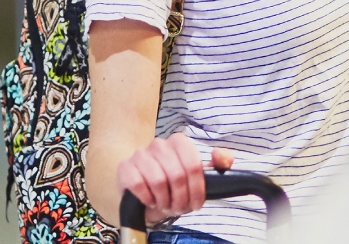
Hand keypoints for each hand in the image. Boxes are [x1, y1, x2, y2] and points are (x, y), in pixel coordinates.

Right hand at [117, 133, 235, 225]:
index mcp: (179, 142)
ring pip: (158, 181)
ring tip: (165, 204)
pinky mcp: (125, 167)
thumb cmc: (173, 185)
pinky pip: (138, 184)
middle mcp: (159, 144)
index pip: (194, 165)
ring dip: (164, 200)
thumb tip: (223, 157)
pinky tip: (150, 201)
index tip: (196, 204)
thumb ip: (217, 165)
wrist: (145, 194)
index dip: (197, 189)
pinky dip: (147, 198)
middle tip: (179, 207)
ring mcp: (140, 154)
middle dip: (181, 198)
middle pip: (177, 175)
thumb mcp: (198, 177)